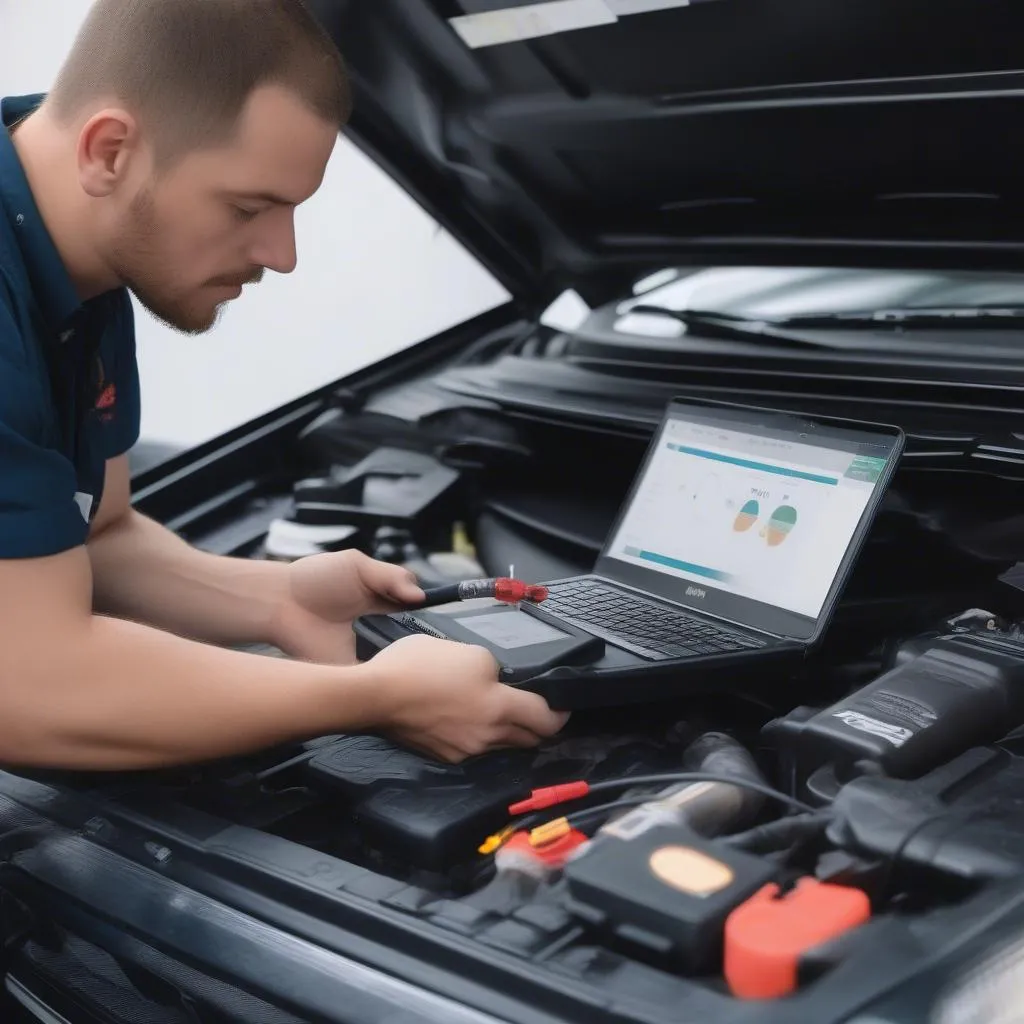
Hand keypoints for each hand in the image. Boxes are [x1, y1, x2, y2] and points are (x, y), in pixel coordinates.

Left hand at [272, 550, 424, 663]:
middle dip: (423, 640)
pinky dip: (384, 674)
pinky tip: (387, 664)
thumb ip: (392, 576)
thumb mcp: (358, 565)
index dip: (429, 615)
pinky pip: (375, 678)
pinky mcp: (353, 670)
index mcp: (386, 603)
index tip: (434, 616)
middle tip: (428, 638)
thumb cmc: (317, 579)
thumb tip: (420, 597)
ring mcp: (369, 651)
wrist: (282, 602)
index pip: (419, 613)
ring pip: (398, 660)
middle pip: (414, 639)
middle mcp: (382, 629)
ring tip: (408, 652)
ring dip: (405, 656)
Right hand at [364, 634, 569, 761]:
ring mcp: (464, 751)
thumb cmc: (422, 667)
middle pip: (529, 739)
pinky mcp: (443, 755)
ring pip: (502, 745)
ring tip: (501, 711)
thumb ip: (496, 670)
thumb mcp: (471, 652)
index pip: (547, 721)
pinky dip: (480, 735)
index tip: (563, 705)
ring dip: (509, 732)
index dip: (561, 713)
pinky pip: (474, 748)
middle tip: (538, 708)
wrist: (374, 696)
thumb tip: (500, 683)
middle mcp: (488, 737)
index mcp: (500, 709)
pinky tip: (467, 717)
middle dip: (538, 725)